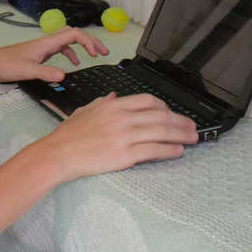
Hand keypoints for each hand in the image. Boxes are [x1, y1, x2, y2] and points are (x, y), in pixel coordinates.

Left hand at [0, 26, 108, 82]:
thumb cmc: (6, 64)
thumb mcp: (28, 70)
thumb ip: (46, 73)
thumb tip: (64, 75)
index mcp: (47, 43)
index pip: (74, 34)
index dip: (88, 41)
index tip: (96, 54)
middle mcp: (47, 42)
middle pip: (74, 34)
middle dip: (90, 41)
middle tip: (103, 52)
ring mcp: (43, 47)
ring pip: (68, 40)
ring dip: (82, 46)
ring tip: (93, 56)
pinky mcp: (39, 53)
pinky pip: (60, 49)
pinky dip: (70, 53)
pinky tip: (71, 64)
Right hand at [35, 93, 198, 183]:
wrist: (58, 153)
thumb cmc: (68, 134)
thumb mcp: (85, 110)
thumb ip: (103, 102)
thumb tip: (114, 96)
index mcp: (113, 105)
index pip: (148, 100)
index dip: (164, 107)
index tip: (171, 113)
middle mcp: (122, 118)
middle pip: (161, 116)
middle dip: (180, 121)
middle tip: (192, 126)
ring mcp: (124, 136)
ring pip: (162, 132)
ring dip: (181, 135)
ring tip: (192, 138)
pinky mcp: (125, 154)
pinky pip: (154, 150)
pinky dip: (169, 150)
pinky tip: (177, 151)